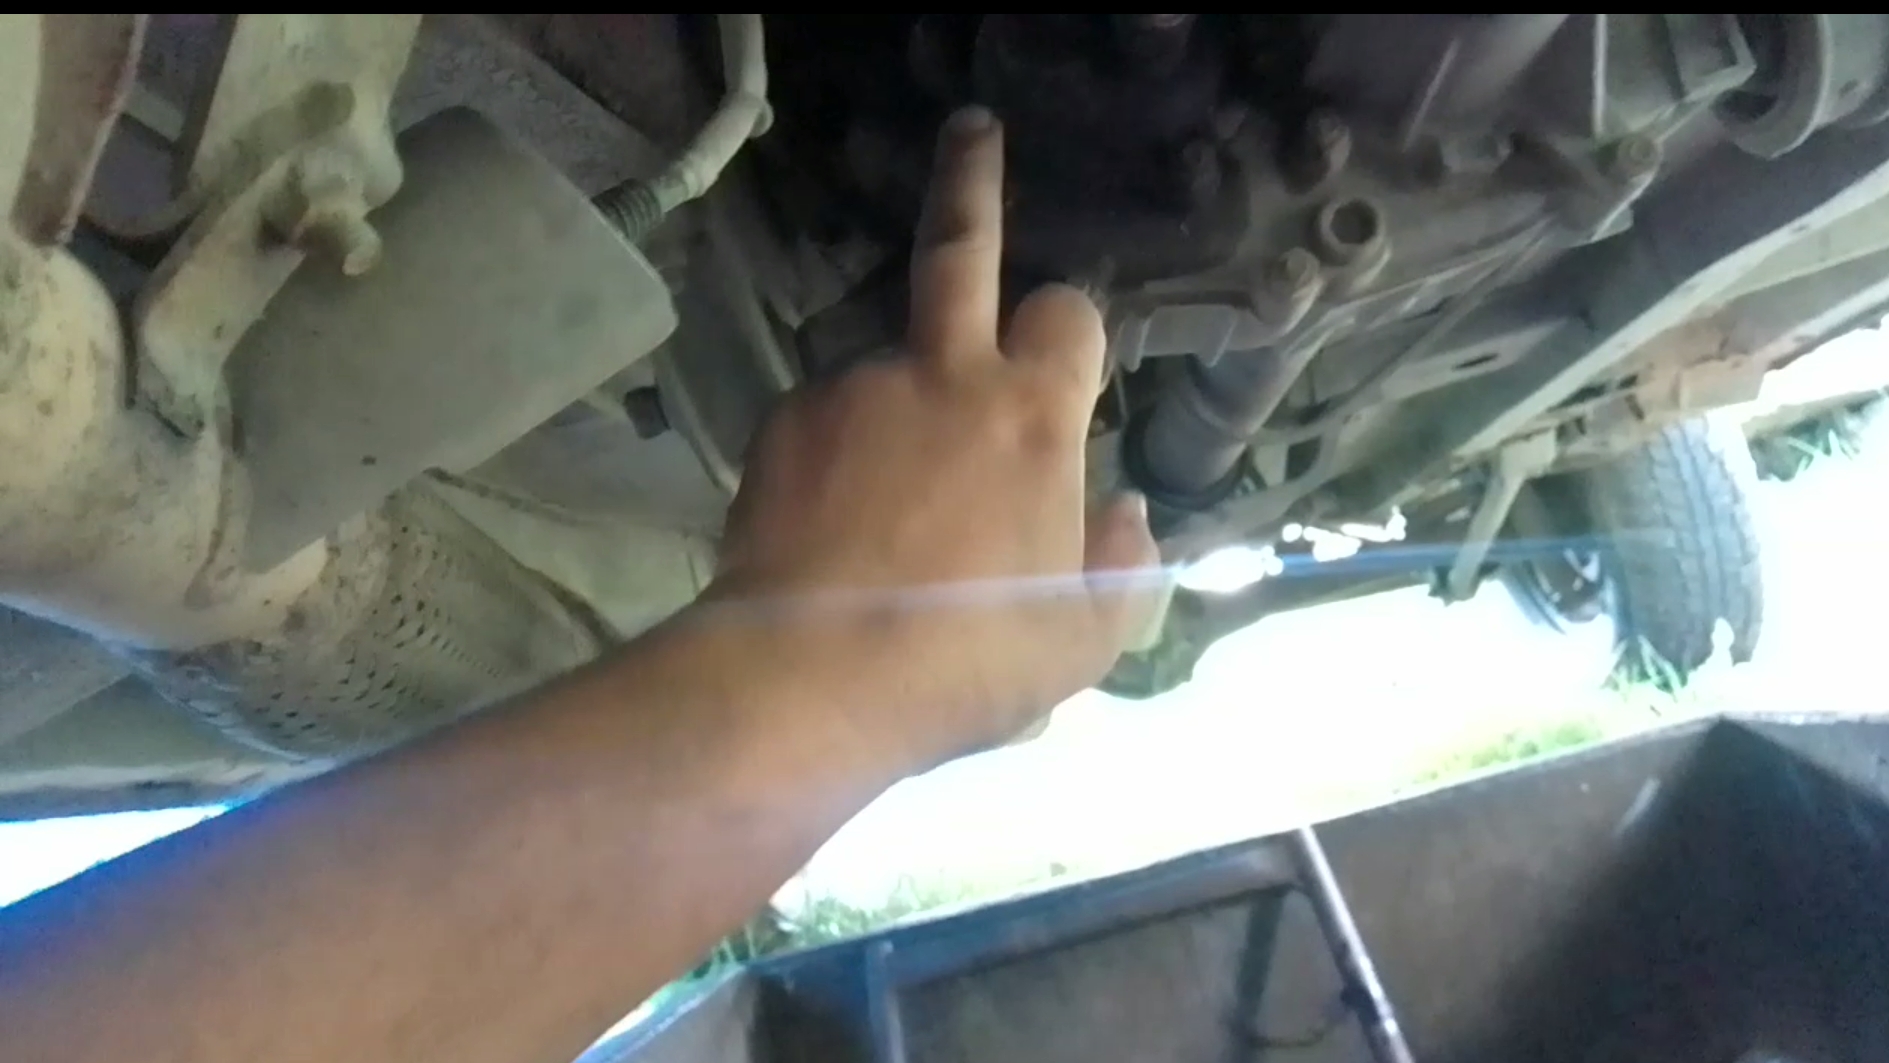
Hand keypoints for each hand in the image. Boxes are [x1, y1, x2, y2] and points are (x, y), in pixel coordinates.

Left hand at [705, 106, 1159, 764]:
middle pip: (961, 245)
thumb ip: (1122, 565)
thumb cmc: (967, 663)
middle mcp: (942, 376)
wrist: (809, 680)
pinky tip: (829, 530)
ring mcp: (854, 389)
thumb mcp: (1082, 639)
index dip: (1072, 330)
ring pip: (887, 370)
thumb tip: (1124, 512)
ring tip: (881, 519)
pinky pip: (825, 422)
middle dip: (973, 181)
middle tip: (971, 132)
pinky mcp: (783, 421)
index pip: (1070, 315)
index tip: (1064, 359)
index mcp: (1033, 416)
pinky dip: (835, 456)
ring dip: (896, 410)